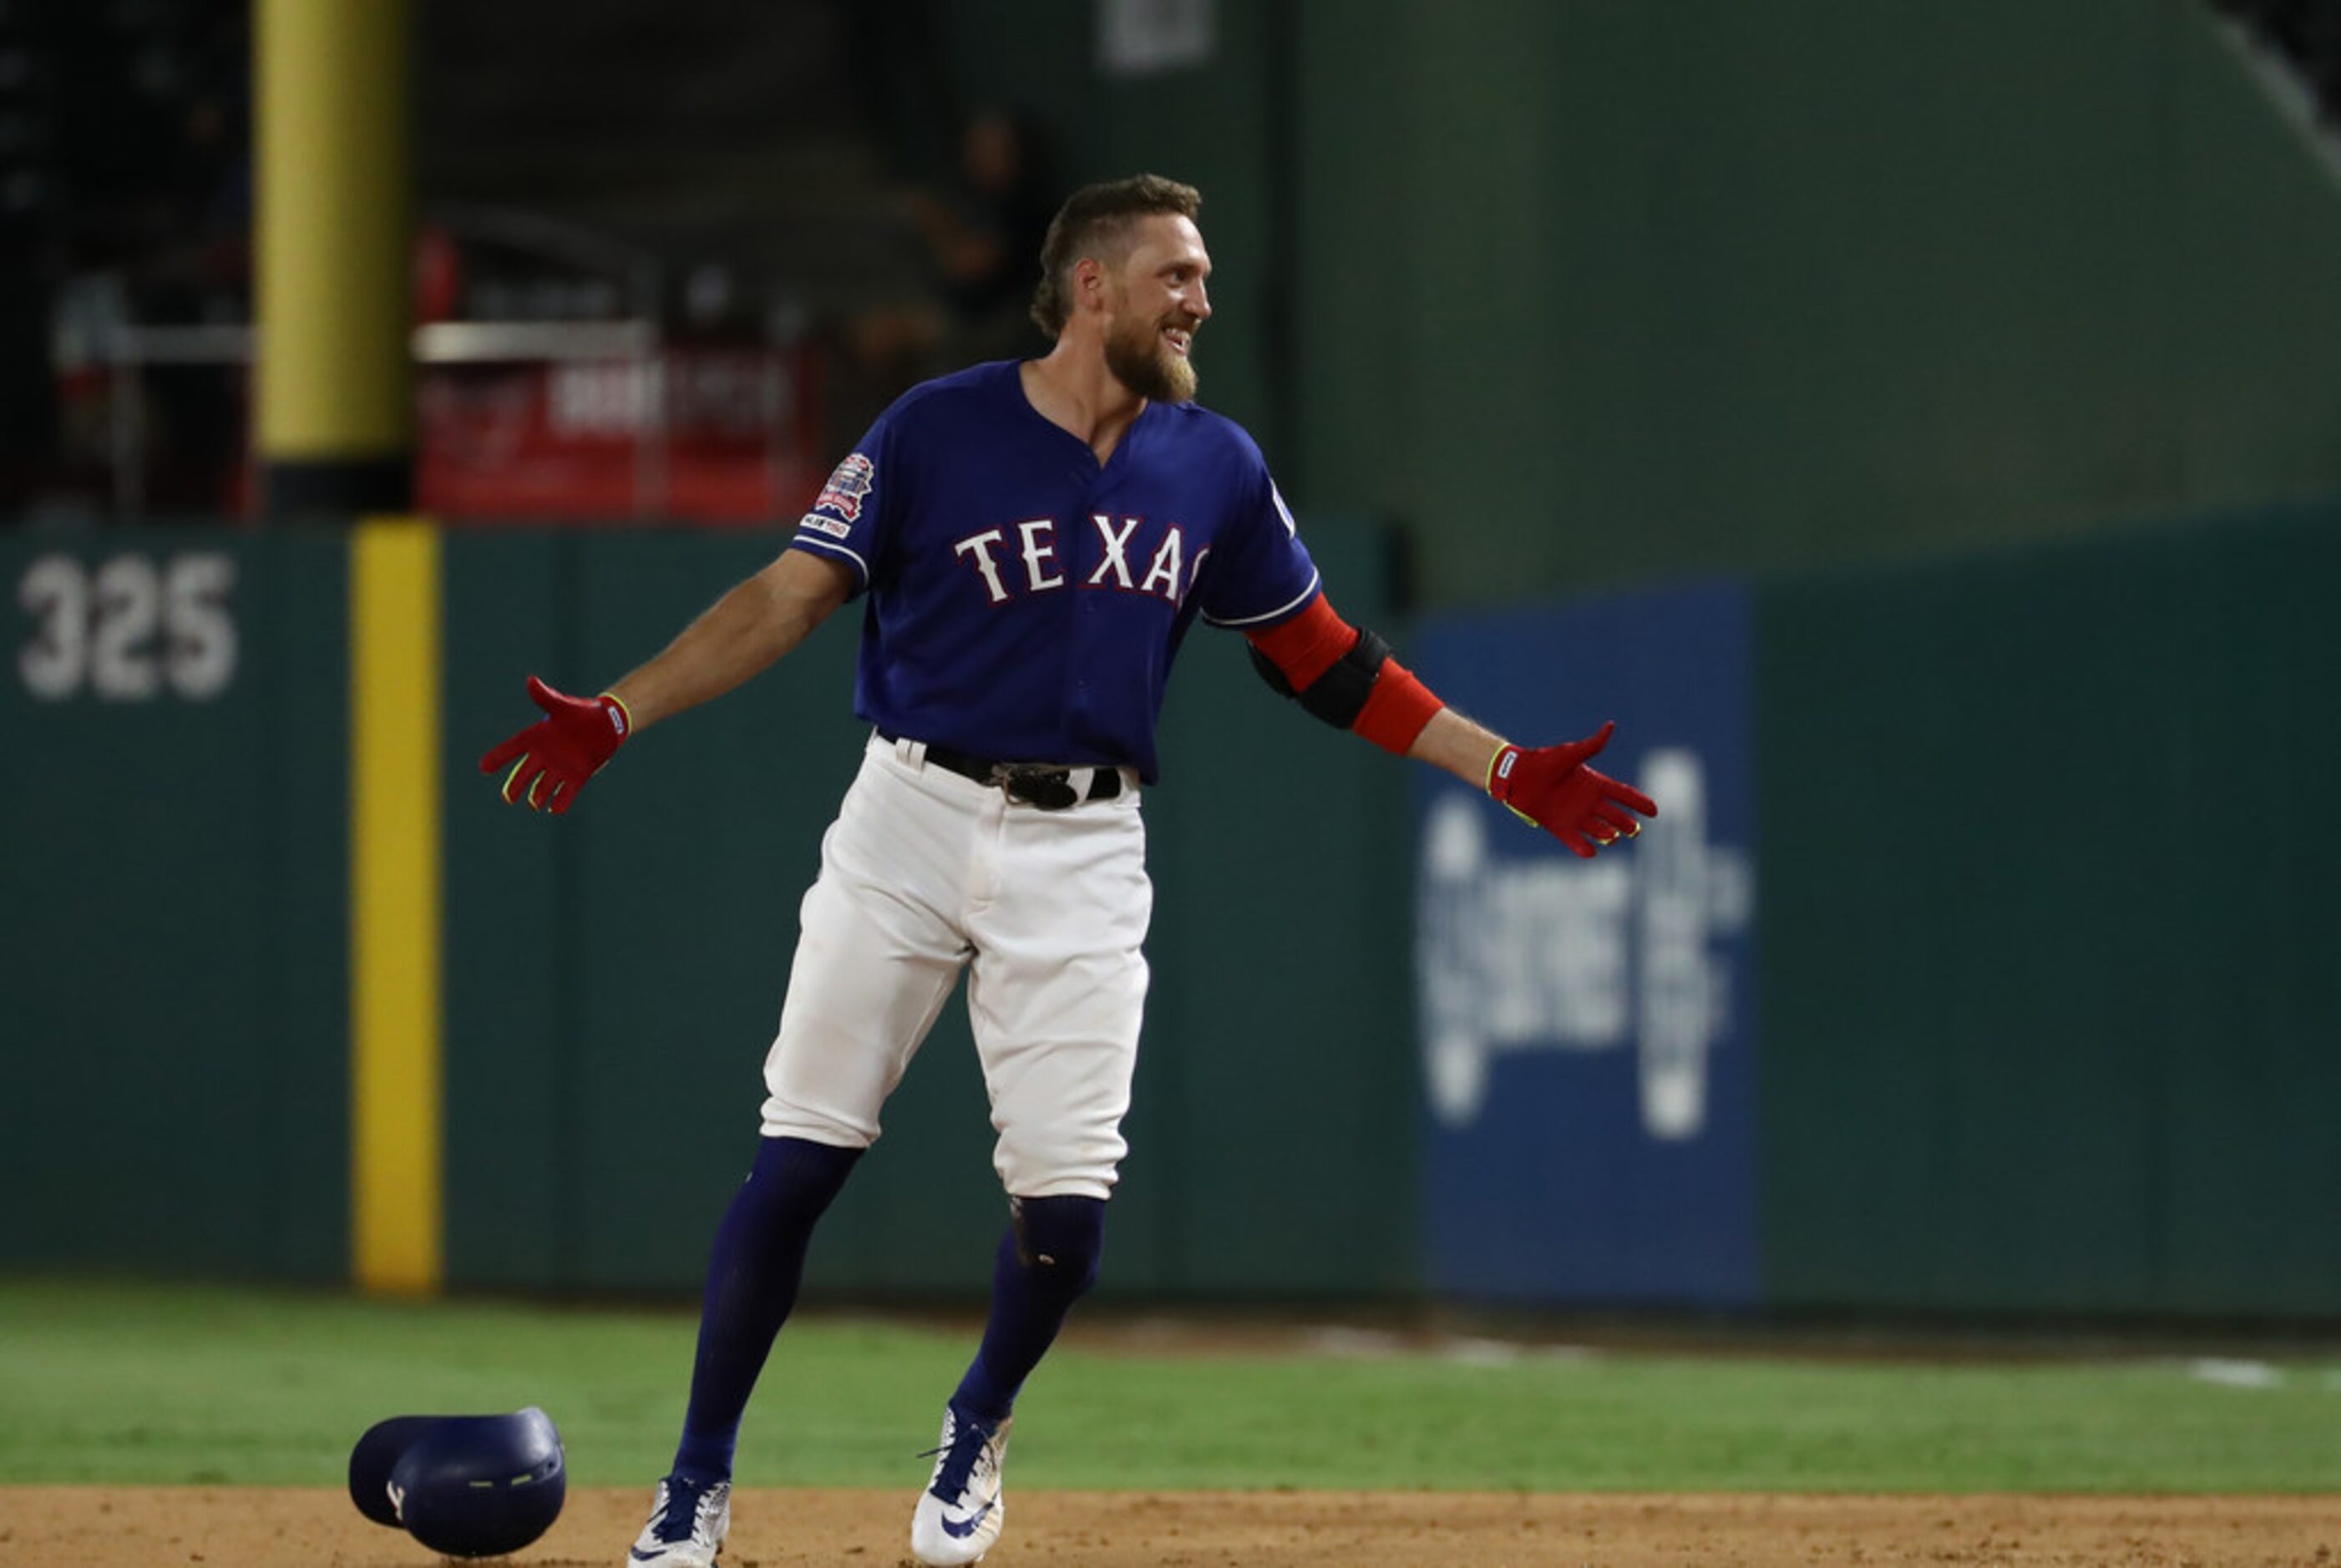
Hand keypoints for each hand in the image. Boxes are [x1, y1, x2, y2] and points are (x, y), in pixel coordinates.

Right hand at [478, 676, 630, 814]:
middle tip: (508, 798)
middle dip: (515, 787)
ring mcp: (560, 768)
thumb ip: (546, 697)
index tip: (483, 768)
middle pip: (523, 775)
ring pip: (543, 787)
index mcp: (537, 737)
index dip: (497, 758)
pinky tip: (555, 810)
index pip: (511, 749)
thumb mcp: (563, 705)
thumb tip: (531, 681)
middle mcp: (544, 755)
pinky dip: (560, 803)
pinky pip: (565, 795)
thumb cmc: (581, 711)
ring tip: (534, 803)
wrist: (607, 723)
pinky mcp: (577, 777)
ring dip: (537, 797)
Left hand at [1486, 722, 1657, 857]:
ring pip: (1600, 830)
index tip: (1655, 812)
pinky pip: (1576, 842)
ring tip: (1613, 836)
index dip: (1639, 802)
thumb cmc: (1543, 762)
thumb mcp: (1570, 754)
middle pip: (1616, 816)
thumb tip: (1611, 726)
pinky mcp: (1559, 827)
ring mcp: (1574, 816)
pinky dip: (1584, 848)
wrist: (1516, 776)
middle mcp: (1588, 802)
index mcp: (1594, 783)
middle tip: (1635, 830)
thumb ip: (1591, 745)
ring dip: (1609, 836)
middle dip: (1628, 824)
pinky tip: (1591, 852)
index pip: (1623, 794)